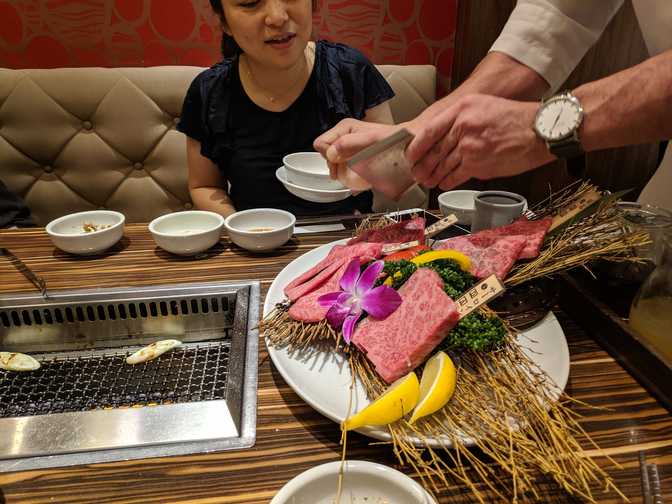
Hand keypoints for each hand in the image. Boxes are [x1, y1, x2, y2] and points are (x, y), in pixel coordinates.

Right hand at [313, 119, 400, 189]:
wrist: (410, 148)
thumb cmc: (395, 141)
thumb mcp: (370, 140)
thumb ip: (347, 144)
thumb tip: (330, 153)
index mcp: (345, 128)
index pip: (321, 144)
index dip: (328, 156)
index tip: (340, 163)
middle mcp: (346, 136)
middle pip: (326, 155)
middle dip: (334, 166)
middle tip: (347, 171)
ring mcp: (351, 148)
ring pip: (334, 164)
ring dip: (342, 173)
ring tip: (353, 177)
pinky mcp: (357, 158)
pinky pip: (345, 170)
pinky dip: (349, 178)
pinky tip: (357, 183)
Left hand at [405, 94, 553, 189]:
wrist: (539, 131)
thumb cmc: (515, 118)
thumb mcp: (484, 105)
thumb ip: (462, 118)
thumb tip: (444, 136)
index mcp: (462, 108)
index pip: (430, 130)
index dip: (416, 146)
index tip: (411, 154)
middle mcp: (462, 125)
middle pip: (434, 150)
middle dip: (422, 165)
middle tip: (416, 172)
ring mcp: (469, 145)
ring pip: (442, 165)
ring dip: (433, 175)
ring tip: (427, 180)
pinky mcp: (477, 164)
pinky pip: (455, 175)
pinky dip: (447, 181)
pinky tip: (443, 183)